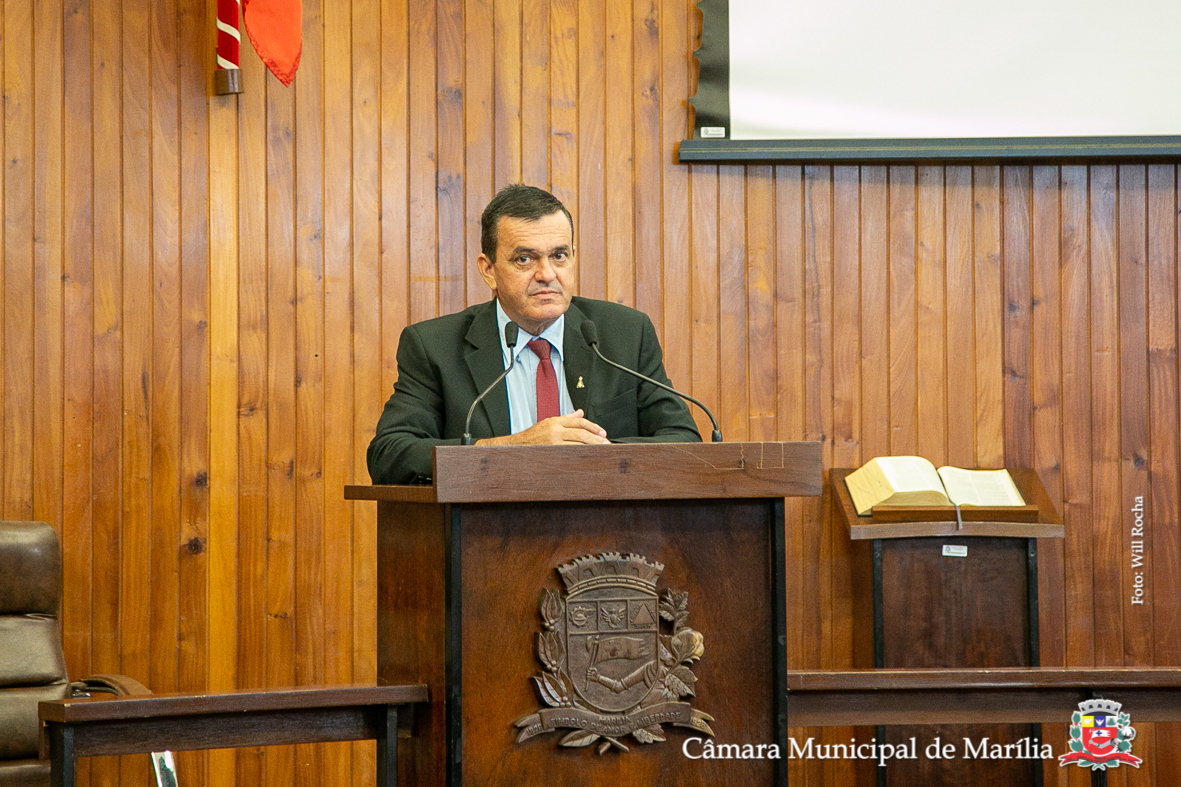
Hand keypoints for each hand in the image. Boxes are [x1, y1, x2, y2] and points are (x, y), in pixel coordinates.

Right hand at [476, 409, 608, 445]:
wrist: (517, 447)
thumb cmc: (533, 436)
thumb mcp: (549, 422)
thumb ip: (566, 418)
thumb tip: (580, 412)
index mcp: (556, 421)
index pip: (579, 422)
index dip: (593, 427)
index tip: (603, 433)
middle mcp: (555, 430)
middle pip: (581, 433)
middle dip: (596, 439)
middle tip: (607, 443)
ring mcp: (553, 442)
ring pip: (577, 444)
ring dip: (591, 448)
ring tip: (601, 451)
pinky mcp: (551, 452)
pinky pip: (570, 453)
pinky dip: (580, 455)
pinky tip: (588, 458)